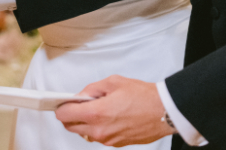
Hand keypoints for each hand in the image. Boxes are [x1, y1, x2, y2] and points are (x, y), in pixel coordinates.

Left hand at [56, 76, 173, 146]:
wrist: (164, 112)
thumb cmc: (143, 97)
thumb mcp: (113, 82)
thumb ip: (92, 89)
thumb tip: (80, 96)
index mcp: (96, 113)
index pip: (64, 115)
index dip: (61, 107)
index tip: (61, 103)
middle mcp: (99, 130)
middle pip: (70, 126)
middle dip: (71, 115)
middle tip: (80, 104)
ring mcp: (107, 140)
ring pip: (84, 133)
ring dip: (85, 122)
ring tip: (99, 108)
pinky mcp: (116, 144)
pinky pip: (99, 136)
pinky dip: (98, 127)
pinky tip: (109, 116)